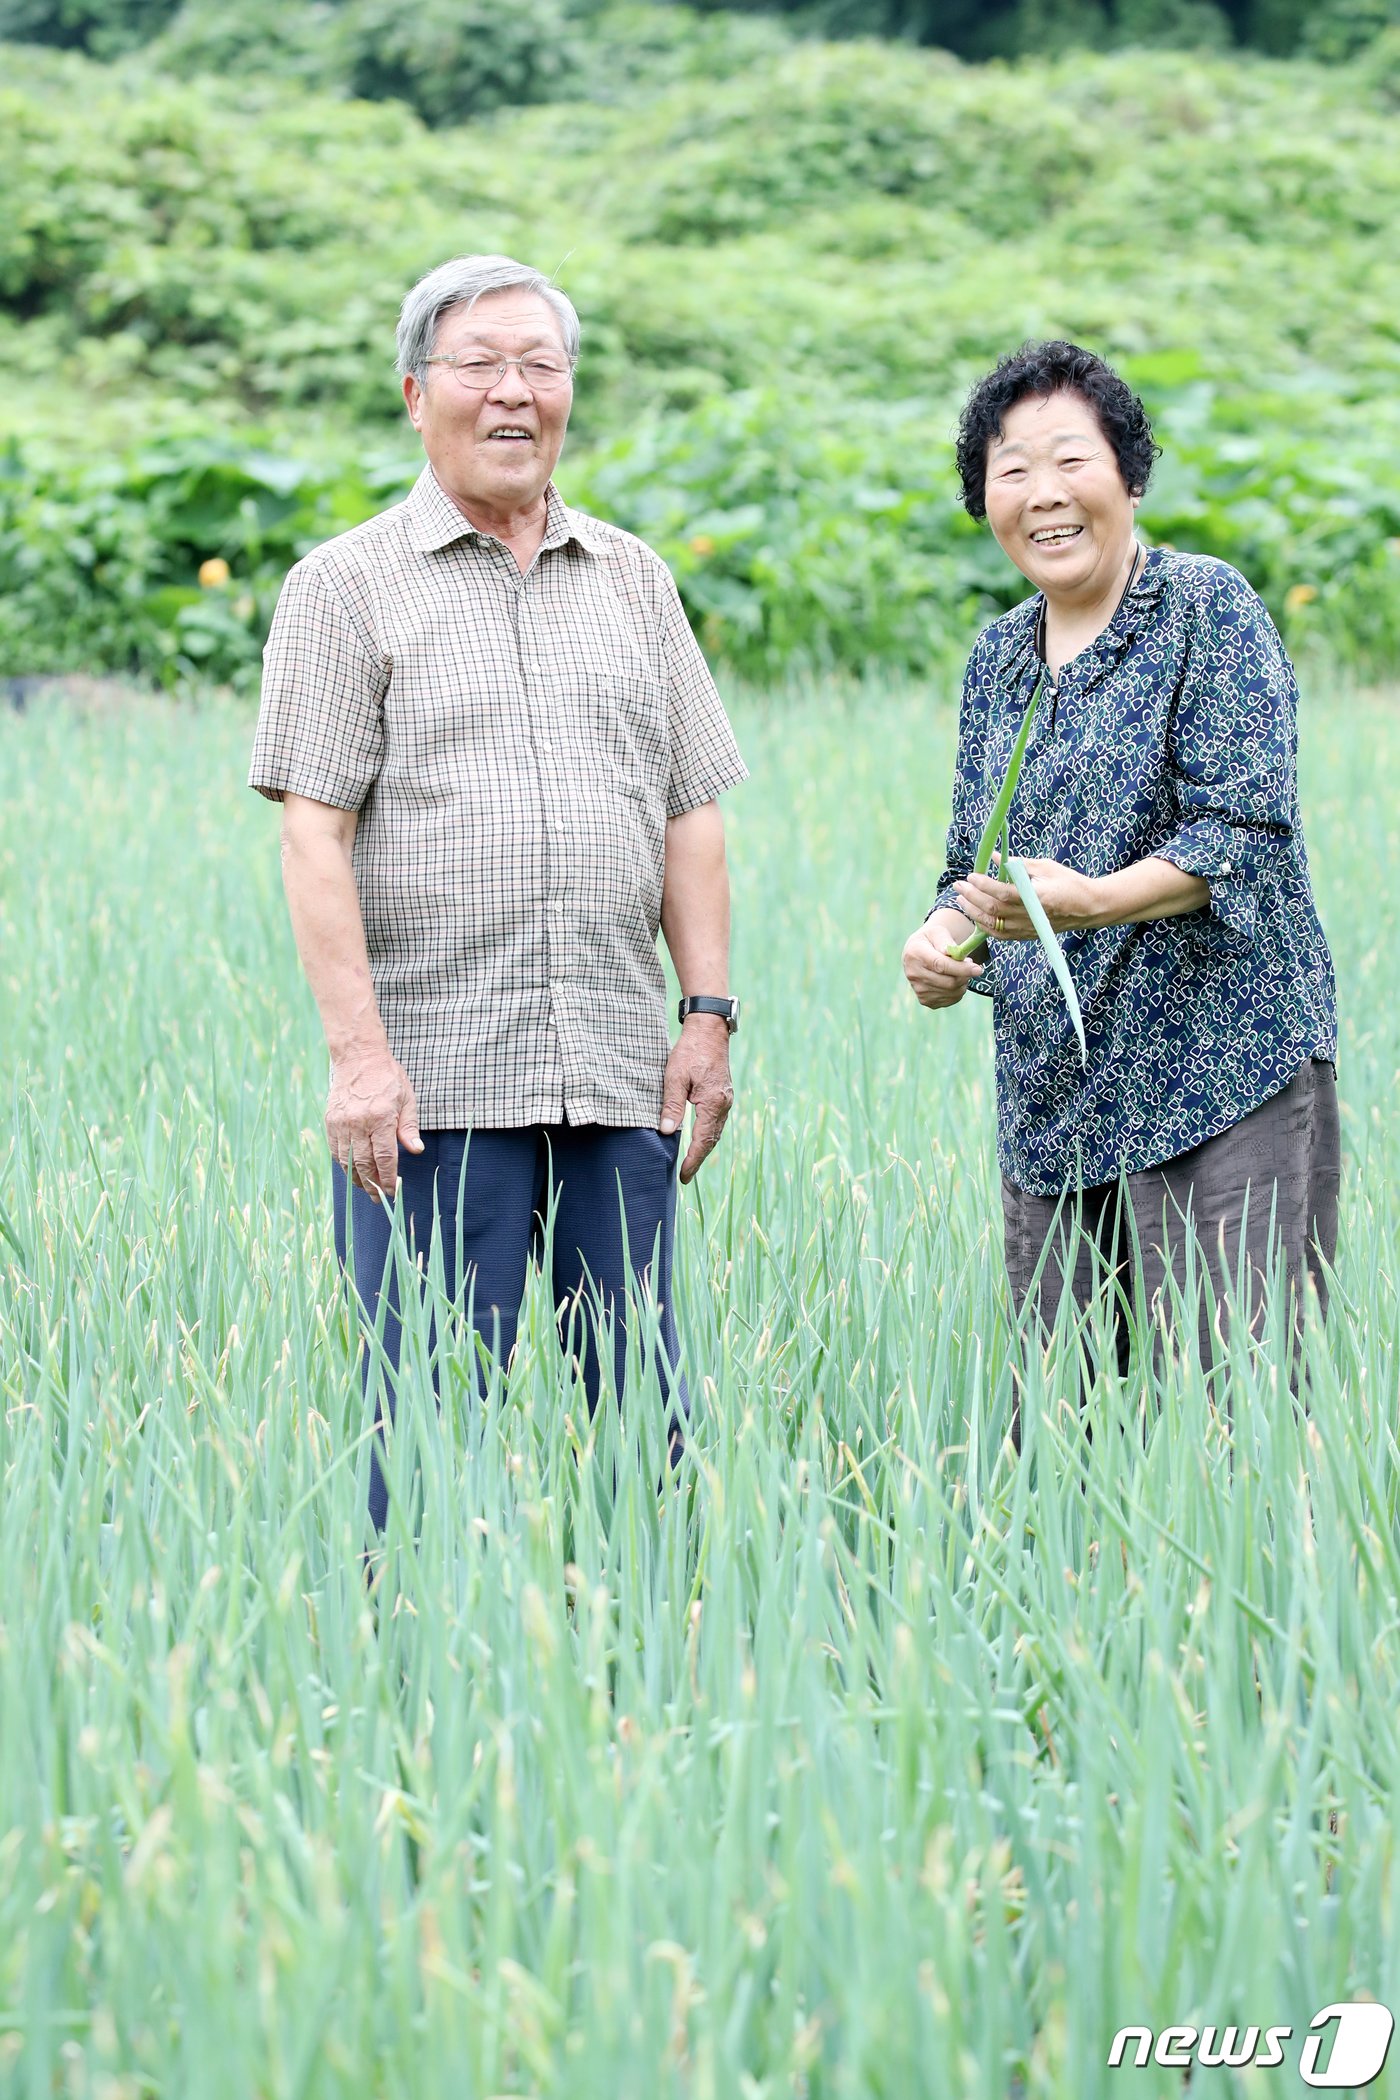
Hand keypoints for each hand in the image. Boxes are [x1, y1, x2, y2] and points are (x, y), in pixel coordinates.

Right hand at [325, 1047, 423, 1201]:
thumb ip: (409, 1127)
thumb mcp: (406, 1099)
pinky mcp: (330, 1122)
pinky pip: (336, 1150)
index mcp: (381, 1117)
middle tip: (379, 1197)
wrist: (358, 1058)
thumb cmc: (387, 1078)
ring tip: (366, 1189)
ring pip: (347, 1160)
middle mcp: (358, 1123)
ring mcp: (341, 1123)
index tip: (393, 1190)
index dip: (389, 1177)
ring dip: (357, 1179)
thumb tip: (416, 1151)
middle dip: (373, 1184)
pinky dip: (344, 1164)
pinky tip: (352, 1172)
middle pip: (364, 1164)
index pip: (384, 1157)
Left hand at [660, 1016, 733, 1183]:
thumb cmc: (690, 1051)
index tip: (683, 1176)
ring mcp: (726, 1100)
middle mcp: (724, 1104)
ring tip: (690, 1163)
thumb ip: (672, 1106)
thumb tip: (666, 1131)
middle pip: (712, 1140)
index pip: (703, 1140)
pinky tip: (699, 1140)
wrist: (709, 1030)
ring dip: (704, 1148)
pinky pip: (716, 1122)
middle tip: (685, 1176)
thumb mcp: (674, 1077)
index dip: (693, 1160)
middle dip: (698, 1159)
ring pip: (715, 1132)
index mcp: (713, 1103)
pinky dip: (708, 1135)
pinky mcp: (723, 1095)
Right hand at [902, 913, 984, 1008]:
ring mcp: (918, 989)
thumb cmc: (932, 940)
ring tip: (960, 970)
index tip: (978, 969)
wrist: (919, 953)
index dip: (961, 968)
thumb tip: (954, 953)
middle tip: (971, 965)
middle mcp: (913, 974)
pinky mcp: (925, 1000)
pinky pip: (950, 999)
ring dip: (963, 982)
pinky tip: (954, 979)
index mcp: (915, 953)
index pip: (940, 965)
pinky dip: (958, 990)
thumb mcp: (938, 932)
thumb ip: (946, 941)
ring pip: (951, 992)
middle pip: (948, 982)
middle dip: (965, 975)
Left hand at [954, 858, 1099, 940]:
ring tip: (961, 899)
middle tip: (959, 885)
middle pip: (994, 909)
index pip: (1003, 893)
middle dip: (972, 897)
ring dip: (974, 912)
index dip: (983, 885)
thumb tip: (991, 857)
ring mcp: (1029, 929)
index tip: (971, 875)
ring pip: (993, 925)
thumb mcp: (1045, 866)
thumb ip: (1016, 864)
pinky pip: (1001, 935)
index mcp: (1037, 897)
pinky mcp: (1028, 935)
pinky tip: (976, 915)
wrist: (1088, 907)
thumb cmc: (1068, 882)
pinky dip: (985, 926)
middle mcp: (1031, 916)